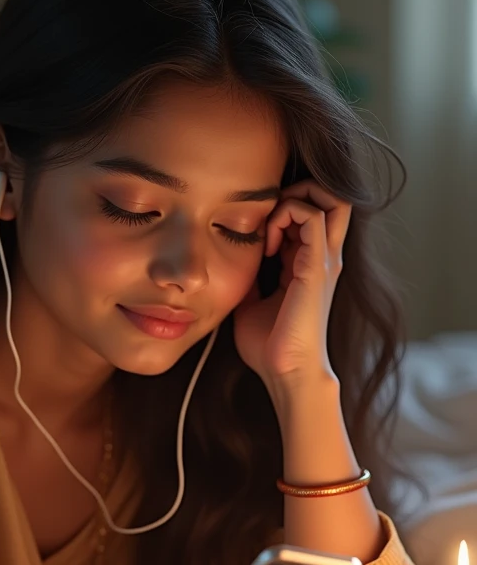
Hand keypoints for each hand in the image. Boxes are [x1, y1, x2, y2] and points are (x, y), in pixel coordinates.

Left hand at [233, 181, 351, 385]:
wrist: (286, 373)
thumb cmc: (269, 346)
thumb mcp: (252, 302)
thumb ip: (250, 279)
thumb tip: (232, 263)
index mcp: (310, 264)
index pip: (310, 214)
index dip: (282, 210)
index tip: (256, 235)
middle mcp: (324, 257)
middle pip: (332, 197)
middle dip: (298, 191)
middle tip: (268, 216)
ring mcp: (325, 259)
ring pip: (328, 198)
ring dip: (290, 202)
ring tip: (267, 232)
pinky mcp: (317, 266)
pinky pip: (311, 215)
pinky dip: (285, 217)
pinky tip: (267, 245)